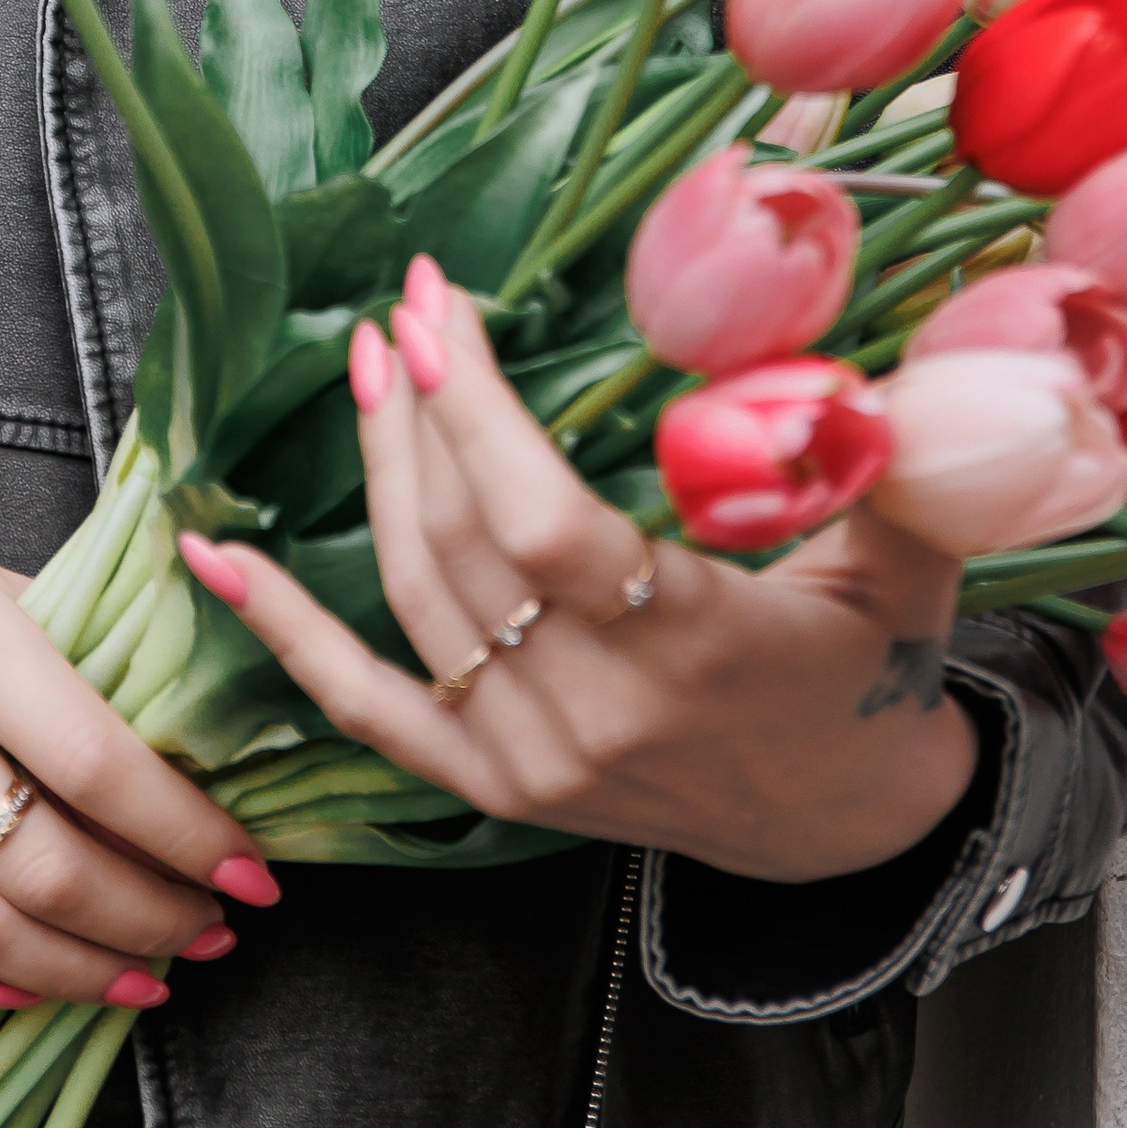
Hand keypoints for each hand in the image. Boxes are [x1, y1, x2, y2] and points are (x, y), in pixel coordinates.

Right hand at [0, 421, 274, 1009]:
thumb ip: (39, 623)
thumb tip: (153, 687)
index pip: (104, 765)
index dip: (192, 834)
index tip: (255, 870)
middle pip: (55, 864)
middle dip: (156, 916)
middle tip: (216, 932)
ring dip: (79, 969)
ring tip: (144, 977)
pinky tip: (15, 990)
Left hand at [192, 266, 976, 882]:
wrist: (853, 822)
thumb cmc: (878, 665)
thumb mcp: (912, 562)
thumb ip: (899, 461)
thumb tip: (901, 354)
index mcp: (696, 644)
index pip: (546, 525)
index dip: (478, 417)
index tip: (443, 309)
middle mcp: (600, 709)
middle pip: (464, 545)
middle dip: (422, 409)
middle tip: (405, 305)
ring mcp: (535, 758)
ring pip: (416, 600)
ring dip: (377, 472)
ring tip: (367, 363)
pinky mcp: (496, 788)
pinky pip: (366, 705)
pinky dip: (281, 631)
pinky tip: (214, 553)